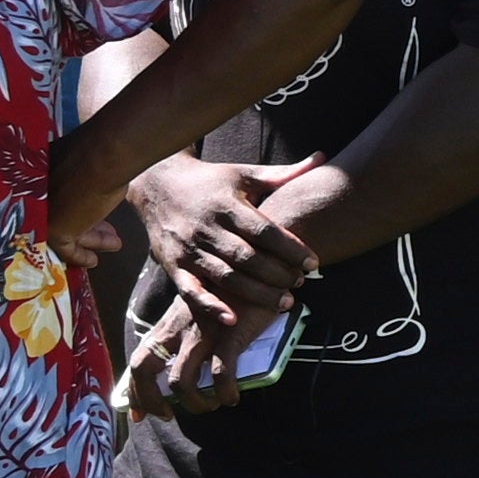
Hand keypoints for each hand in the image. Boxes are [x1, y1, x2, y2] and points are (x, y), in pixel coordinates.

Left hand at [122, 296, 259, 417]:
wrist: (258, 270)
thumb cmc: (230, 295)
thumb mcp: (197, 312)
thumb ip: (185, 334)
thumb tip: (183, 369)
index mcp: (168, 326)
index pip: (138, 361)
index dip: (134, 392)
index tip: (138, 414)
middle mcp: (178, 330)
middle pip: (144, 370)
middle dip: (149, 400)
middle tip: (166, 416)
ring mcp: (201, 334)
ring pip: (180, 382)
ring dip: (194, 403)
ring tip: (211, 405)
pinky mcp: (228, 336)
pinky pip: (219, 375)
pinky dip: (224, 392)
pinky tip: (232, 397)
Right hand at [126, 156, 312, 314]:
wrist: (157, 185)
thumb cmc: (210, 181)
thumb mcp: (244, 174)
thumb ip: (282, 174)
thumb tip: (321, 158)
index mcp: (227, 206)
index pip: (265, 231)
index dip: (291, 248)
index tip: (314, 263)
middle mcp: (207, 228)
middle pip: (248, 257)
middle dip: (277, 274)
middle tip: (300, 284)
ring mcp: (188, 249)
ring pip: (225, 277)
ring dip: (256, 293)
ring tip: (283, 303)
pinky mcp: (172, 265)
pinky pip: (190, 291)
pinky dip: (209, 307)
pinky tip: (232, 319)